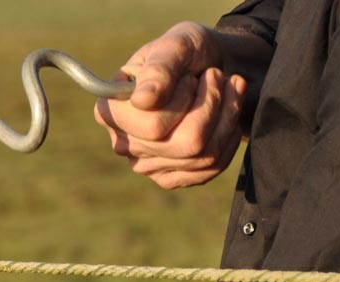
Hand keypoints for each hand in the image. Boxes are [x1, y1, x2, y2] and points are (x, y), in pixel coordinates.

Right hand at [95, 22, 247, 188]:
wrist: (210, 68)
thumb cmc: (188, 52)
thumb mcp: (177, 44)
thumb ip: (160, 67)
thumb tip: (142, 100)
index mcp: (111, 111)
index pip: (154, 126)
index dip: (184, 98)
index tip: (191, 76)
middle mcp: (124, 144)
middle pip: (185, 144)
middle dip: (211, 105)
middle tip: (216, 77)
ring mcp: (147, 167)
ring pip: (204, 156)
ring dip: (226, 115)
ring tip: (228, 88)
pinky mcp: (171, 179)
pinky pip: (212, 167)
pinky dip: (228, 136)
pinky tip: (227, 113)